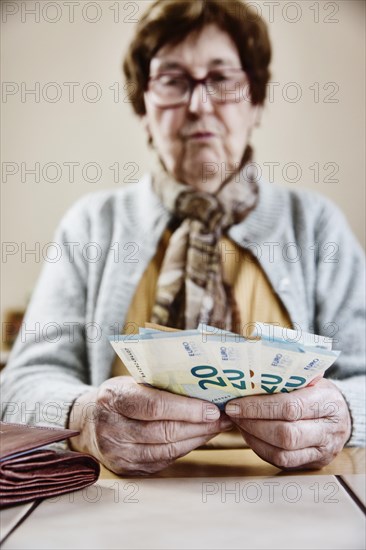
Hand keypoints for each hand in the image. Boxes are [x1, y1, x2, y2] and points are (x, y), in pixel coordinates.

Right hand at [68, 376, 230, 474]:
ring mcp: (118, 453)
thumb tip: (202, 387)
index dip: (187, 409)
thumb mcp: (130, 381)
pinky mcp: (127, 469)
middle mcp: (112, 428)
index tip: (212, 408)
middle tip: (223, 417)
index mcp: (113, 398)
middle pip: (164, 431)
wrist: (87, 422)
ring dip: (197, 439)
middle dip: (199, 425)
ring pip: (167, 450)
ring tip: (217, 427)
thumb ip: (158, 384)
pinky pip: (163, 461)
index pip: (154, 406)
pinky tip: (199, 438)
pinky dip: (185, 449)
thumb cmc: (117, 396)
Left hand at [224, 378, 351, 469]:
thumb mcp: (310, 378)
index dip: (258, 407)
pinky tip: (250, 435)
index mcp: (327, 401)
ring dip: (254, 439)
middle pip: (286, 434)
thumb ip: (287, 377)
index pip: (289, 407)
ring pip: (283, 453)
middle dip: (253, 424)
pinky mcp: (314, 463)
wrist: (342, 416)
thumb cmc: (318, 392)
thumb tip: (249, 374)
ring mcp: (323, 450)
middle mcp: (329, 429)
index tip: (235, 403)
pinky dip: (261, 449)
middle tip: (234, 414)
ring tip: (239, 423)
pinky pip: (283, 463)